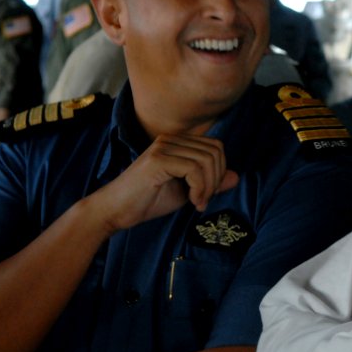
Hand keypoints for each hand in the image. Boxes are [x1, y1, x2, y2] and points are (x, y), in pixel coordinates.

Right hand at [95, 134, 238, 232]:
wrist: (115, 211)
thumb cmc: (147, 202)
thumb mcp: (186, 192)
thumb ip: (210, 183)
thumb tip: (236, 176)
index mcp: (176, 143)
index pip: (215, 147)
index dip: (219, 172)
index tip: (207, 195)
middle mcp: (169, 140)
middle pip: (215, 151)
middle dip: (216, 180)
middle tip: (204, 201)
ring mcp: (162, 147)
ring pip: (206, 160)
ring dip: (209, 186)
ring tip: (198, 203)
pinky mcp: (158, 159)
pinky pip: (194, 169)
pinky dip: (200, 188)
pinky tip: (192, 201)